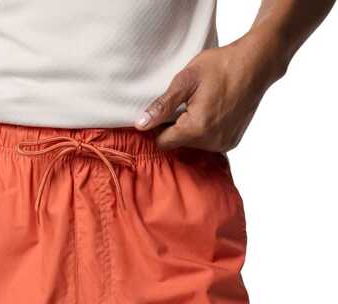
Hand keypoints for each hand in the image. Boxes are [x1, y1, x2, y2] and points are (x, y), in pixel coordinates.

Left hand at [136, 33, 283, 151]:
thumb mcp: (185, 80)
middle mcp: (211, 142)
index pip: (162, 142)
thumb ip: (162, 106)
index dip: (157, 128)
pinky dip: (206, 132)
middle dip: (176, 127)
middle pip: (179, 143)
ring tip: (202, 106)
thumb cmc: (220, 66)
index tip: (161, 113)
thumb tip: (141, 124)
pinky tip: (213, 112)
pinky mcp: (232, 142)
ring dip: (191, 130)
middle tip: (186, 103)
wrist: (256, 63)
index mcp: (196, 129)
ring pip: (194, 144)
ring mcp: (224, 144)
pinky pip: (209, 143)